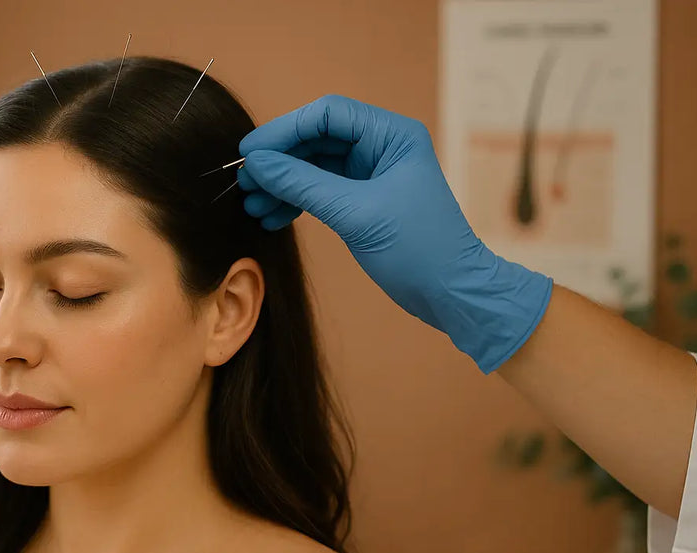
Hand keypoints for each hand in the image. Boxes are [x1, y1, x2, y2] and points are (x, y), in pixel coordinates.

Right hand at [237, 94, 552, 373]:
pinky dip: (294, 201)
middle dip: (278, 160)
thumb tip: (257, 163)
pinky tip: (272, 217)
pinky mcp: (362, 201)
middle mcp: (381, 147)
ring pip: (313, 166)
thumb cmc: (419, 249)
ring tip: (253, 206)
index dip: (284, 130)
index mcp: (391, 135)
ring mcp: (370, 174)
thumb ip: (303, 185)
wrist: (451, 293)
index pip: (326, 115)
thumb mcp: (356, 214)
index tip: (250, 153)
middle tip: (245, 183)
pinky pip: (319, 190)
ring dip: (281, 184)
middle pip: (315, 138)